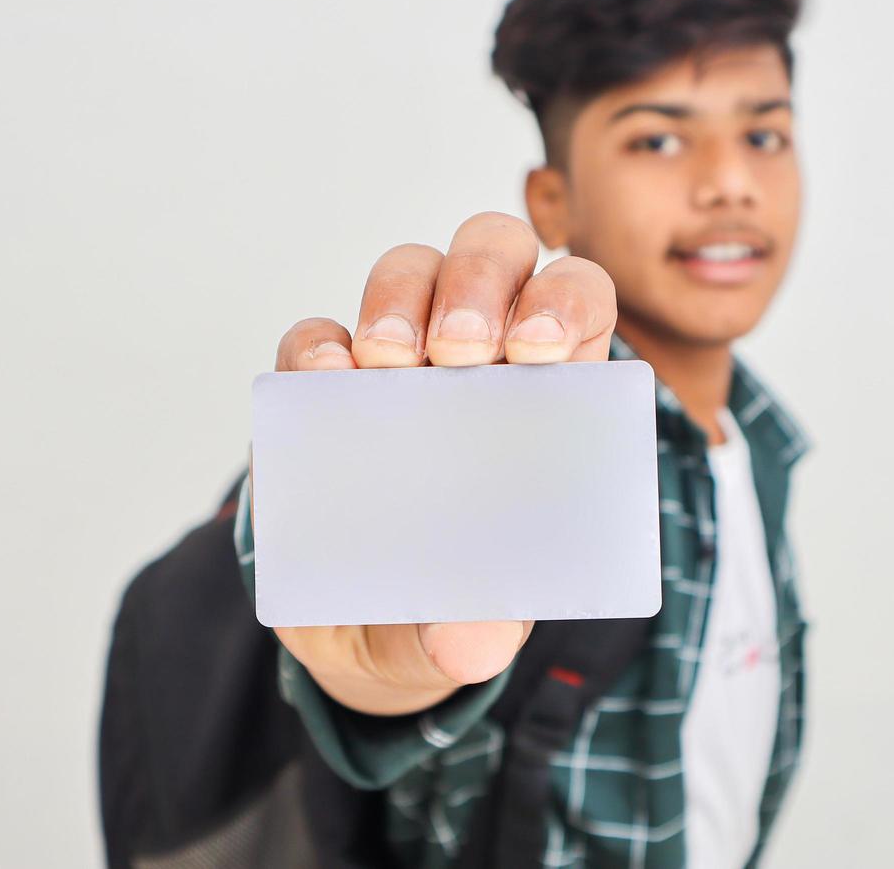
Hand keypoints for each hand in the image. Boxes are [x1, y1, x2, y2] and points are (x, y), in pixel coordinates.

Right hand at [264, 211, 616, 715]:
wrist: (365, 628)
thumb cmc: (450, 603)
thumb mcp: (471, 628)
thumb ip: (480, 630)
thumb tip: (471, 639)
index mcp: (549, 392)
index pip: (577, 303)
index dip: (566, 303)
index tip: (541, 350)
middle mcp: (480, 355)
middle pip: (493, 255)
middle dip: (480, 282)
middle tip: (460, 350)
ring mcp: (398, 359)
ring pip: (410, 270)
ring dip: (401, 297)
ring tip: (388, 360)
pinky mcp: (322, 386)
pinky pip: (316, 335)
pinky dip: (317, 345)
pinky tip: (324, 378)